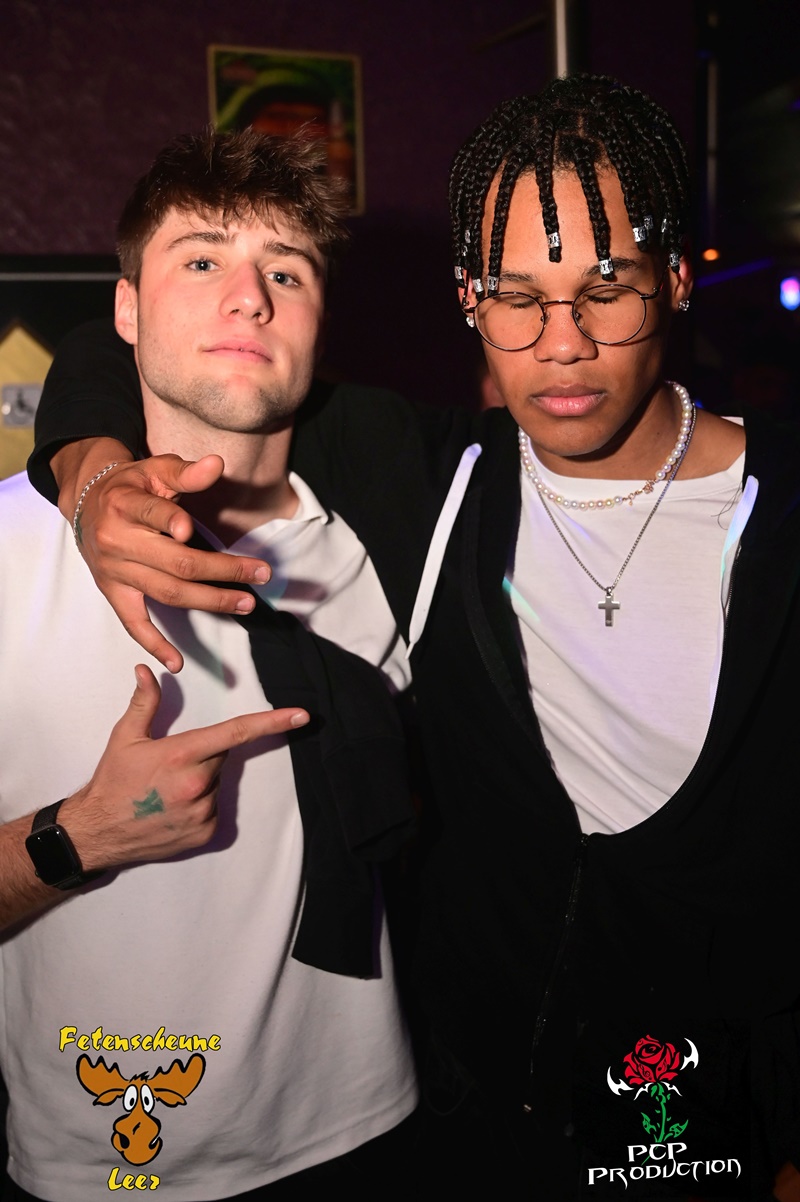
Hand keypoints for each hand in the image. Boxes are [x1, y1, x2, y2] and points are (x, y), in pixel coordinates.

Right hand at [63, 665, 308, 869]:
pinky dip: (199, 805)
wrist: (96, 832)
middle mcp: (197, 784)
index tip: (300, 715)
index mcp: (182, 754)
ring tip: (166, 789)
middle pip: (221, 756)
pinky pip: (214, 810)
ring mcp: (203, 812)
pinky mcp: (205, 833)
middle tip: (170, 764)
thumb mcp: (125, 737)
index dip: (272, 722)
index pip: (236, 732)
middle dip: (204, 753)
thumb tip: (148, 670)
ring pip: (217, 784)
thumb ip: (145, 702)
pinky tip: (171, 808)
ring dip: (201, 780)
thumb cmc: (112, 782)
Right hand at [71, 454, 271, 672]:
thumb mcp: (154, 469)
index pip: (149, 514)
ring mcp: (115, 572)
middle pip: (174, 562)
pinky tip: (176, 663)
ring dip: (209, 601)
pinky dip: (154, 644)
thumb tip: (216, 465)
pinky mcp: (114, 593)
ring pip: (166, 592)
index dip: (169, 522)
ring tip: (245, 603)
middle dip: (221, 571)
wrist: (87, 504)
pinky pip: (134, 624)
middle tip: (259, 574)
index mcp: (125, 504)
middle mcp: (117, 541)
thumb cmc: (131, 486)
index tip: (192, 530)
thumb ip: (185, 472)